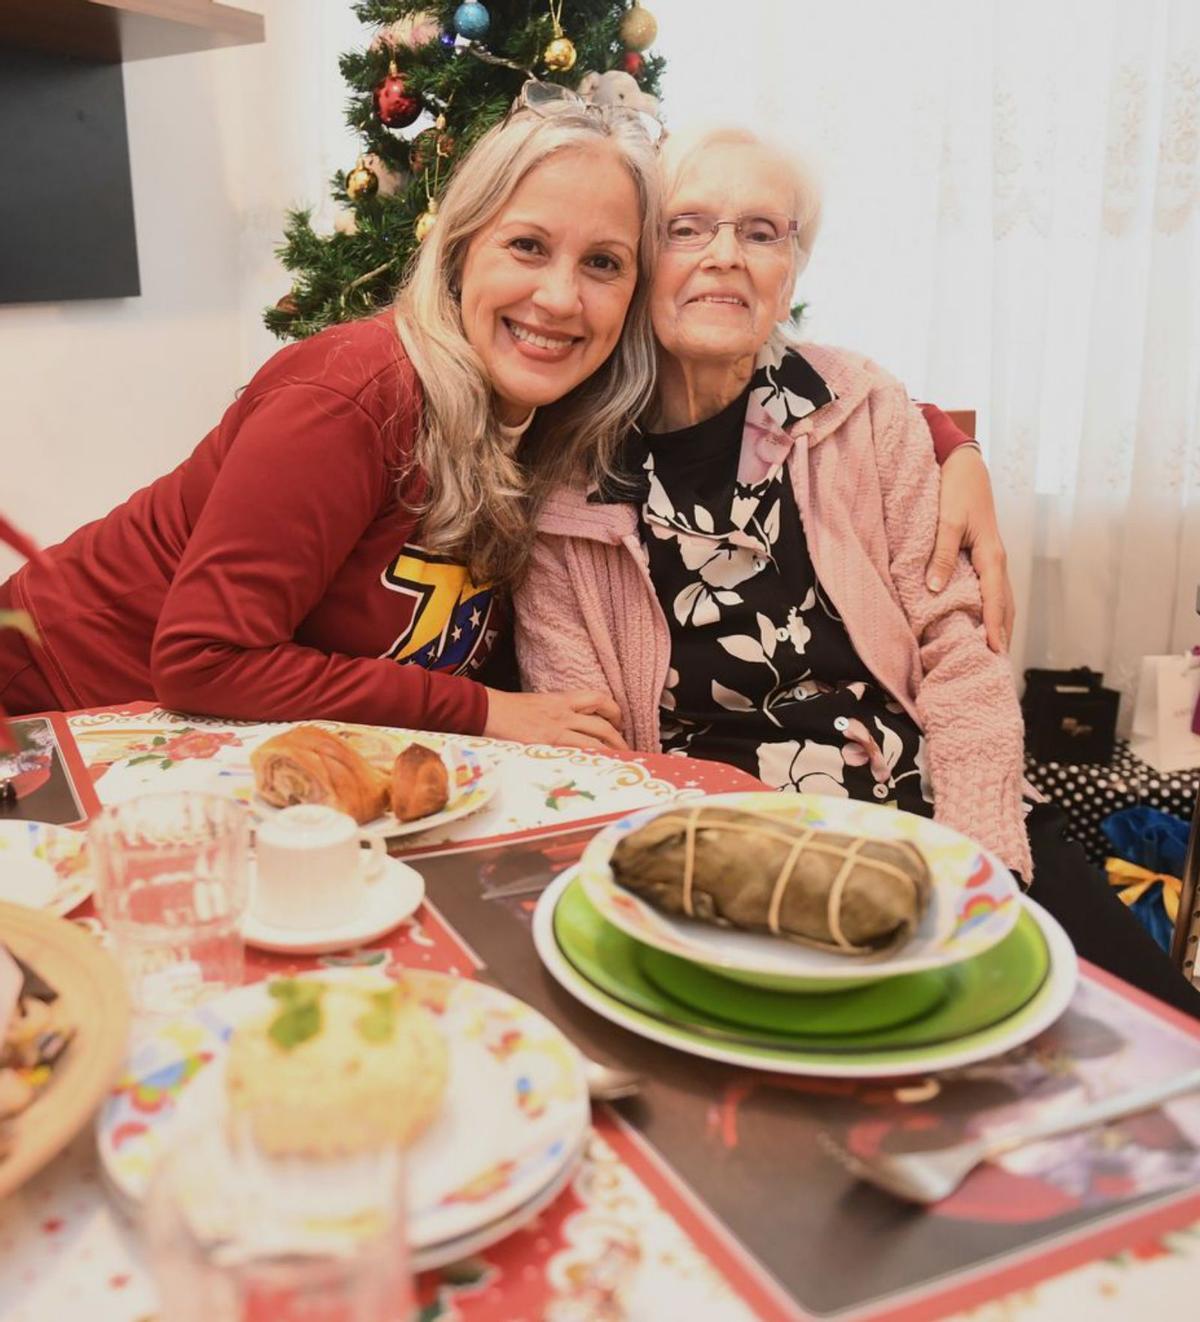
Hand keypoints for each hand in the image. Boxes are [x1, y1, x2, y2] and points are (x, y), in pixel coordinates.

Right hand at [483, 688, 628, 751]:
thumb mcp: (537, 703)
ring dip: (610, 754)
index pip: (597, 699)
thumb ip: (556, 712)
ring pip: (594, 743)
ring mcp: (555, 731)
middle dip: (619, 739)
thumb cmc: (507, 709)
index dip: (614, 710)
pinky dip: (588, 762)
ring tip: (617, 764)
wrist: (485, 710)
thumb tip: (571, 724)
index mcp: (561, 700)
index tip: (618, 721)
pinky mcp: (546, 746)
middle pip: (602, 725)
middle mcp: (563, 714)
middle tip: (625, 750)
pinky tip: (594, 772)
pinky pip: (574, 755)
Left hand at [925, 446, 1014, 653]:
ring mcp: (994, 560)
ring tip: (996, 653)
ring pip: (1002, 600)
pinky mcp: (986, 558)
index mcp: (991, 555)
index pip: (995, 599)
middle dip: (1003, 634)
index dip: (995, 626)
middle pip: (1005, 605)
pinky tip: (986, 624)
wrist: (965, 467)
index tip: (995, 650)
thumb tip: (935, 589)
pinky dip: (993, 610)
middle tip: (998, 665)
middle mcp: (997, 561)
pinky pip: (993, 591)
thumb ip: (941, 555)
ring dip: (1001, 625)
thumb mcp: (947, 522)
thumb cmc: (955, 491)